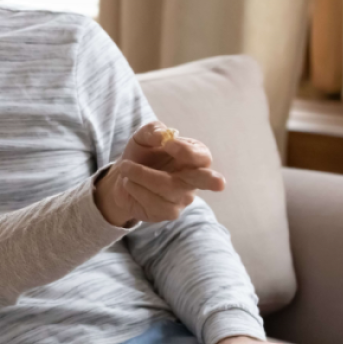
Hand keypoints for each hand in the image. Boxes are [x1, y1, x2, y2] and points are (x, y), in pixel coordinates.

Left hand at [95, 122, 225, 227]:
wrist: (122, 177)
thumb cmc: (141, 154)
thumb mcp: (142, 137)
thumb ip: (152, 130)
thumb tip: (162, 134)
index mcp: (193, 156)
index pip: (201, 155)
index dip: (187, 151)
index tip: (167, 144)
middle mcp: (194, 178)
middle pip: (207, 180)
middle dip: (212, 181)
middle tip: (220, 183)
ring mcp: (184, 197)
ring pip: (168, 189)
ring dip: (140, 176)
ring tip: (126, 169)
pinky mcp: (170, 212)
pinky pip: (156, 204)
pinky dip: (136, 190)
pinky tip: (129, 184)